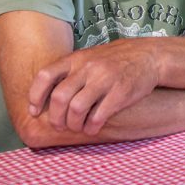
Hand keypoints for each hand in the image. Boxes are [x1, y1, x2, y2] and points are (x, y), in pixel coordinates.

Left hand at [28, 39, 159, 135]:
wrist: (149, 56)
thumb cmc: (116, 60)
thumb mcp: (90, 57)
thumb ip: (70, 71)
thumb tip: (45, 95)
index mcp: (77, 58)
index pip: (46, 75)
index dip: (35, 96)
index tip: (35, 110)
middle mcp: (89, 67)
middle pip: (59, 98)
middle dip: (56, 118)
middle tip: (60, 125)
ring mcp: (105, 79)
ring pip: (77, 109)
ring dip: (74, 124)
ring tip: (78, 127)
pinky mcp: (121, 92)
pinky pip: (98, 116)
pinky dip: (91, 126)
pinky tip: (93, 127)